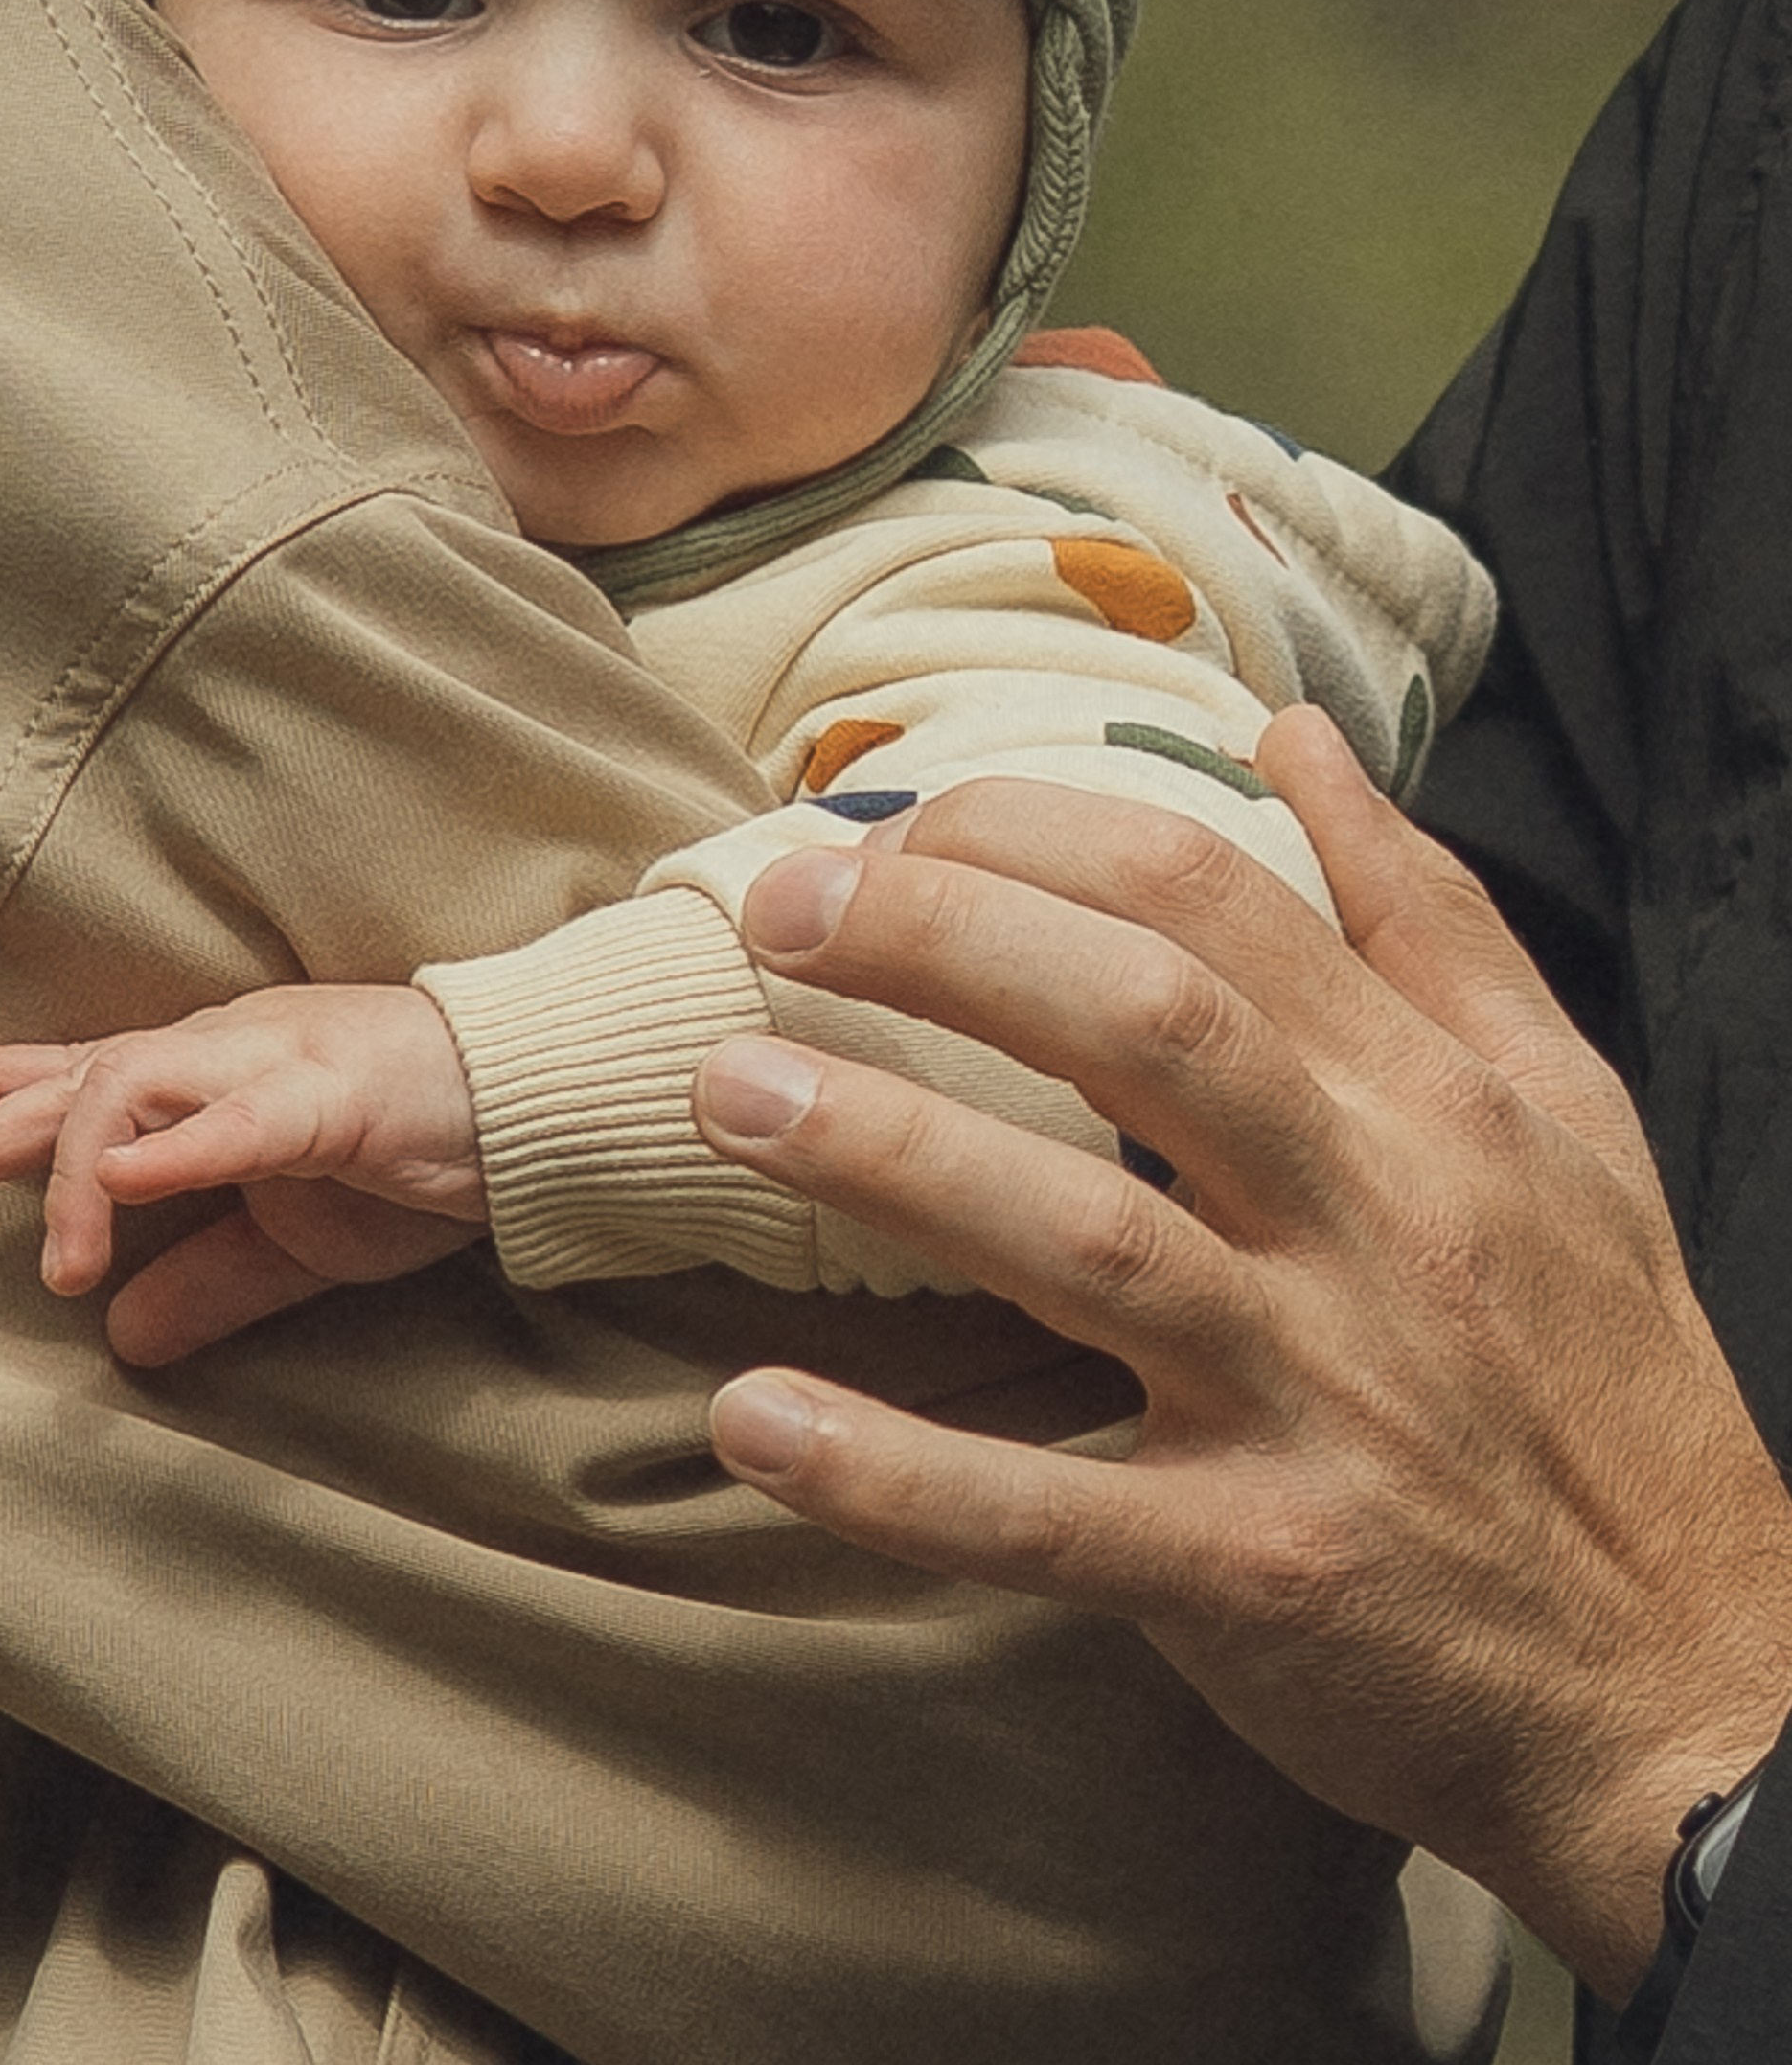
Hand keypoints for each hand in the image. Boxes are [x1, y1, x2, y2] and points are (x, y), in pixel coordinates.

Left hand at [0, 984, 487, 1364]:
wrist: (547, 1102)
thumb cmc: (428, 1149)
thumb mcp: (301, 1237)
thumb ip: (211, 1280)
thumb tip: (125, 1343)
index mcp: (220, 1074)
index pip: (90, 1072)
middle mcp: (231, 1047)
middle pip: (89, 1076)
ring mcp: (283, 1061)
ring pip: (148, 1083)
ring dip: (83, 1169)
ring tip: (61, 1263)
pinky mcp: (346, 1095)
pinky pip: (252, 1119)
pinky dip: (185, 1148)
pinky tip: (127, 1176)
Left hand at [690, 706, 1791, 2000]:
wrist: (1693, 1680)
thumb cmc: (1602, 1373)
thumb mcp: (1565, 1112)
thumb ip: (1430, 915)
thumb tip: (1302, 735)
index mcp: (1432, 1101)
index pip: (1209, 898)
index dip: (1025, 838)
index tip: (888, 831)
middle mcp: (1377, 1221)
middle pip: (1141, 1019)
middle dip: (940, 940)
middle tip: (775, 911)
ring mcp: (1320, 1397)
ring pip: (1083, 1242)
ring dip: (887, 1156)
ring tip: (722, 1094)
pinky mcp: (1263, 1571)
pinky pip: (1055, 1518)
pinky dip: (899, 1475)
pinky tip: (755, 1421)